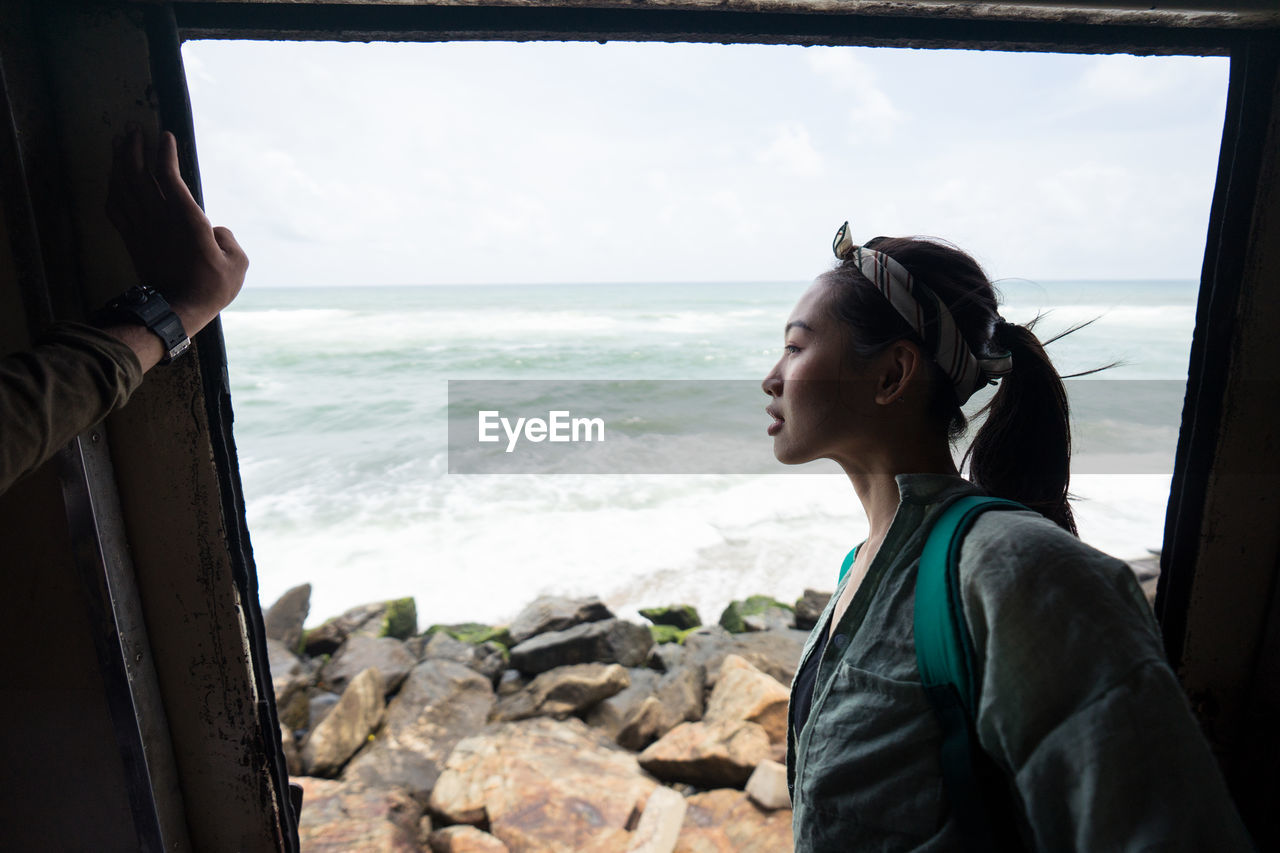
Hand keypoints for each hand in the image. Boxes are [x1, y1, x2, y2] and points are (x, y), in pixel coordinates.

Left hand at [106, 127, 247, 336]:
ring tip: (119, 143)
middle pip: (138, 175)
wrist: (177, 312)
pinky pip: (115, 208)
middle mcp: (160, 220)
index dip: (164, 153)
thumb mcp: (238, 264)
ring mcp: (143, 229)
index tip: (165, 136)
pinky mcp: (133, 240)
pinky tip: (113, 178)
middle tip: (134, 129)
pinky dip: (112, 188)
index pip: (169, 178)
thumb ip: (228, 239)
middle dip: (134, 148)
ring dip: (118, 163)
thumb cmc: (211, 288)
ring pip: (123, 188)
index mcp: (187, 221)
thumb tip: (217, 231)